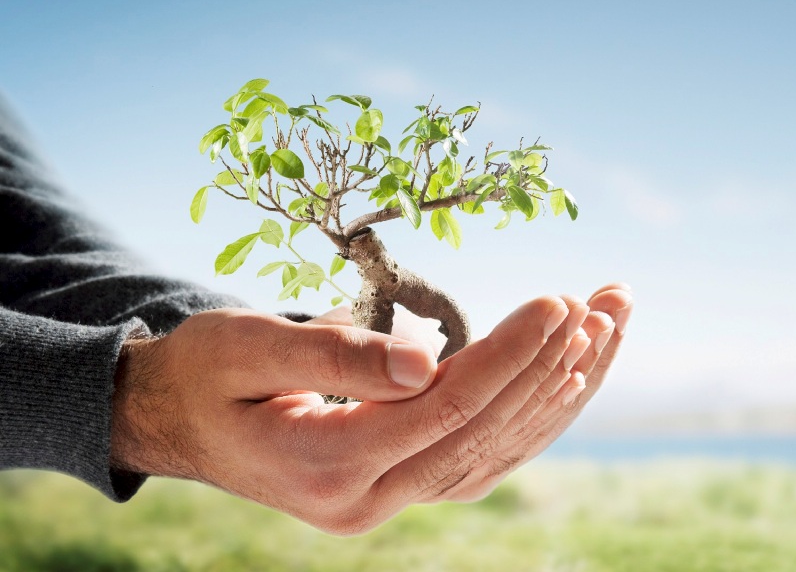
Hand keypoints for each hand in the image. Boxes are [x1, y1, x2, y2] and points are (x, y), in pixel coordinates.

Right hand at [110, 292, 612, 533]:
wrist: (177, 422)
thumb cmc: (204, 372)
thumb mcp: (245, 347)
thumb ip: (333, 356)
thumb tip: (427, 361)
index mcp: (324, 468)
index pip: (443, 411)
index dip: (507, 356)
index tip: (558, 302)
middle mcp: (366, 502)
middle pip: (483, 436)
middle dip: (551, 366)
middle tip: (604, 305)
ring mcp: (387, 503)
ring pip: (497, 453)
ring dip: (559, 390)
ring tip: (609, 327)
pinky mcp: (402, 487)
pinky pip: (484, 457)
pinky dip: (532, 414)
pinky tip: (571, 372)